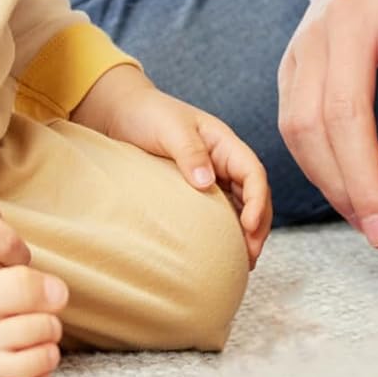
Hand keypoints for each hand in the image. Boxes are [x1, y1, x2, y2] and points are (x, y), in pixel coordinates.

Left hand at [71, 64, 270, 266]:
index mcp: (224, 144)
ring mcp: (210, 176)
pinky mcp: (192, 190)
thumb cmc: (147, 114)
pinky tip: (218, 250)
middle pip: (253, 196)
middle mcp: (223, 161)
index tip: (250, 226)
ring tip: (240, 263)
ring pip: (238, 208)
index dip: (258, 201)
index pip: (253, 173)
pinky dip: (223, 231)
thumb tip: (206, 183)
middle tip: (250, 257)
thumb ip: (190, 153)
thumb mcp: (170, 129)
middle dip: (258, 226)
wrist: (120, 113)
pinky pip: (216, 212)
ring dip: (244, 234)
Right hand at [278, 0, 377, 249]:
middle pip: (342, 110)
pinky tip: (341, 189)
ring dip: (332, 180)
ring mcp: (309, 38)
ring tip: (362, 219)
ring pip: (304, 122)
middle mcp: (347, 17)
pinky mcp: (288, 60)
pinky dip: (313, 164)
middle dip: (361, 179)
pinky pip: (288, 122)